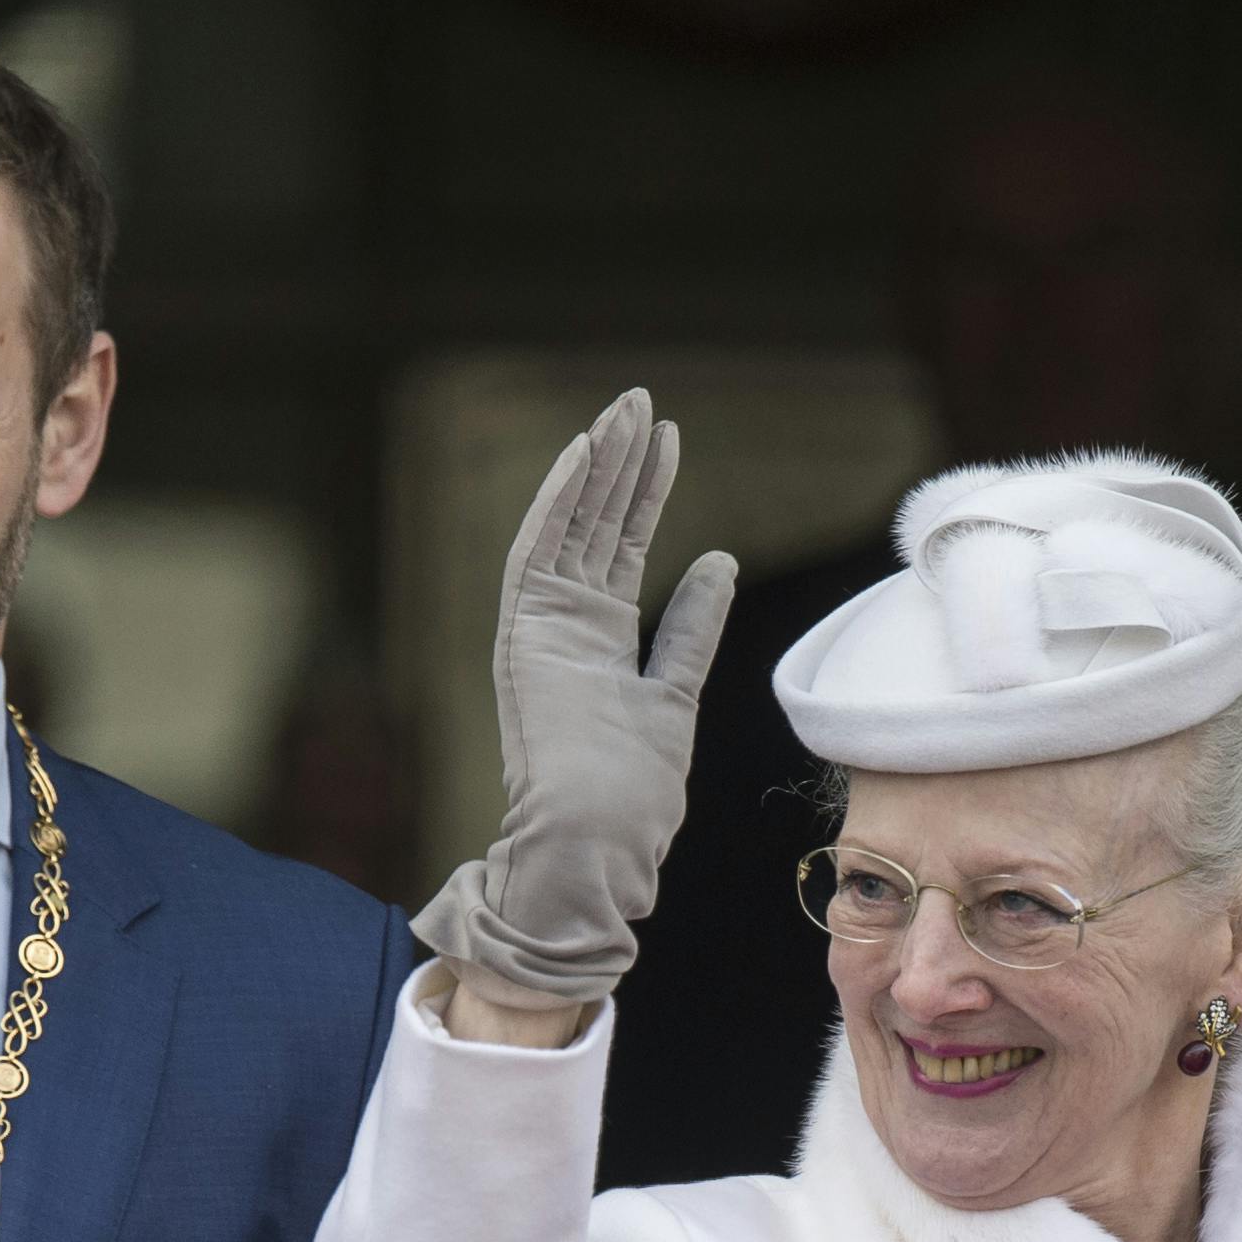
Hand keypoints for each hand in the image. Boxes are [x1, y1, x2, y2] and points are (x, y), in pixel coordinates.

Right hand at [411, 387, 736, 1007]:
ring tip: (622, 411)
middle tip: (642, 403)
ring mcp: (542, 630)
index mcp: (601, 644)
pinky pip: (535, 553)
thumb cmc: (632, 794)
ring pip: (568, 528)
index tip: (669, 442)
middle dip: (618, 464)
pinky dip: (557, 503)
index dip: (645, 495)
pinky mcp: (523, 636)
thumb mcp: (676, 694)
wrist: (596, 839)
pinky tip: (581, 454)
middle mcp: (567, 629)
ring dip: (591, 468)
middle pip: (594, 526)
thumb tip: (719, 562)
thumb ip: (691, 629)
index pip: (623, 549)